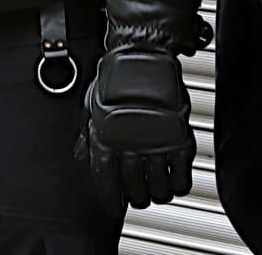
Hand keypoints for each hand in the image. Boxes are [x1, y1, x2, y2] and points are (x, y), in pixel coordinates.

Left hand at [76, 48, 195, 212]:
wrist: (143, 54)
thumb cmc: (115, 76)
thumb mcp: (91, 103)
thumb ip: (87, 133)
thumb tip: (80, 155)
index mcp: (105, 136)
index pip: (105, 179)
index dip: (109, 198)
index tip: (113, 206)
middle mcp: (130, 142)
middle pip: (134, 188)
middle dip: (135, 198)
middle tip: (137, 199)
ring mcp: (156, 141)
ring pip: (158, 185)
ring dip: (157, 194)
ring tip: (156, 194)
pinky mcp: (178, 137)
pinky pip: (182, 173)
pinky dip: (180, 185)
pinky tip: (176, 185)